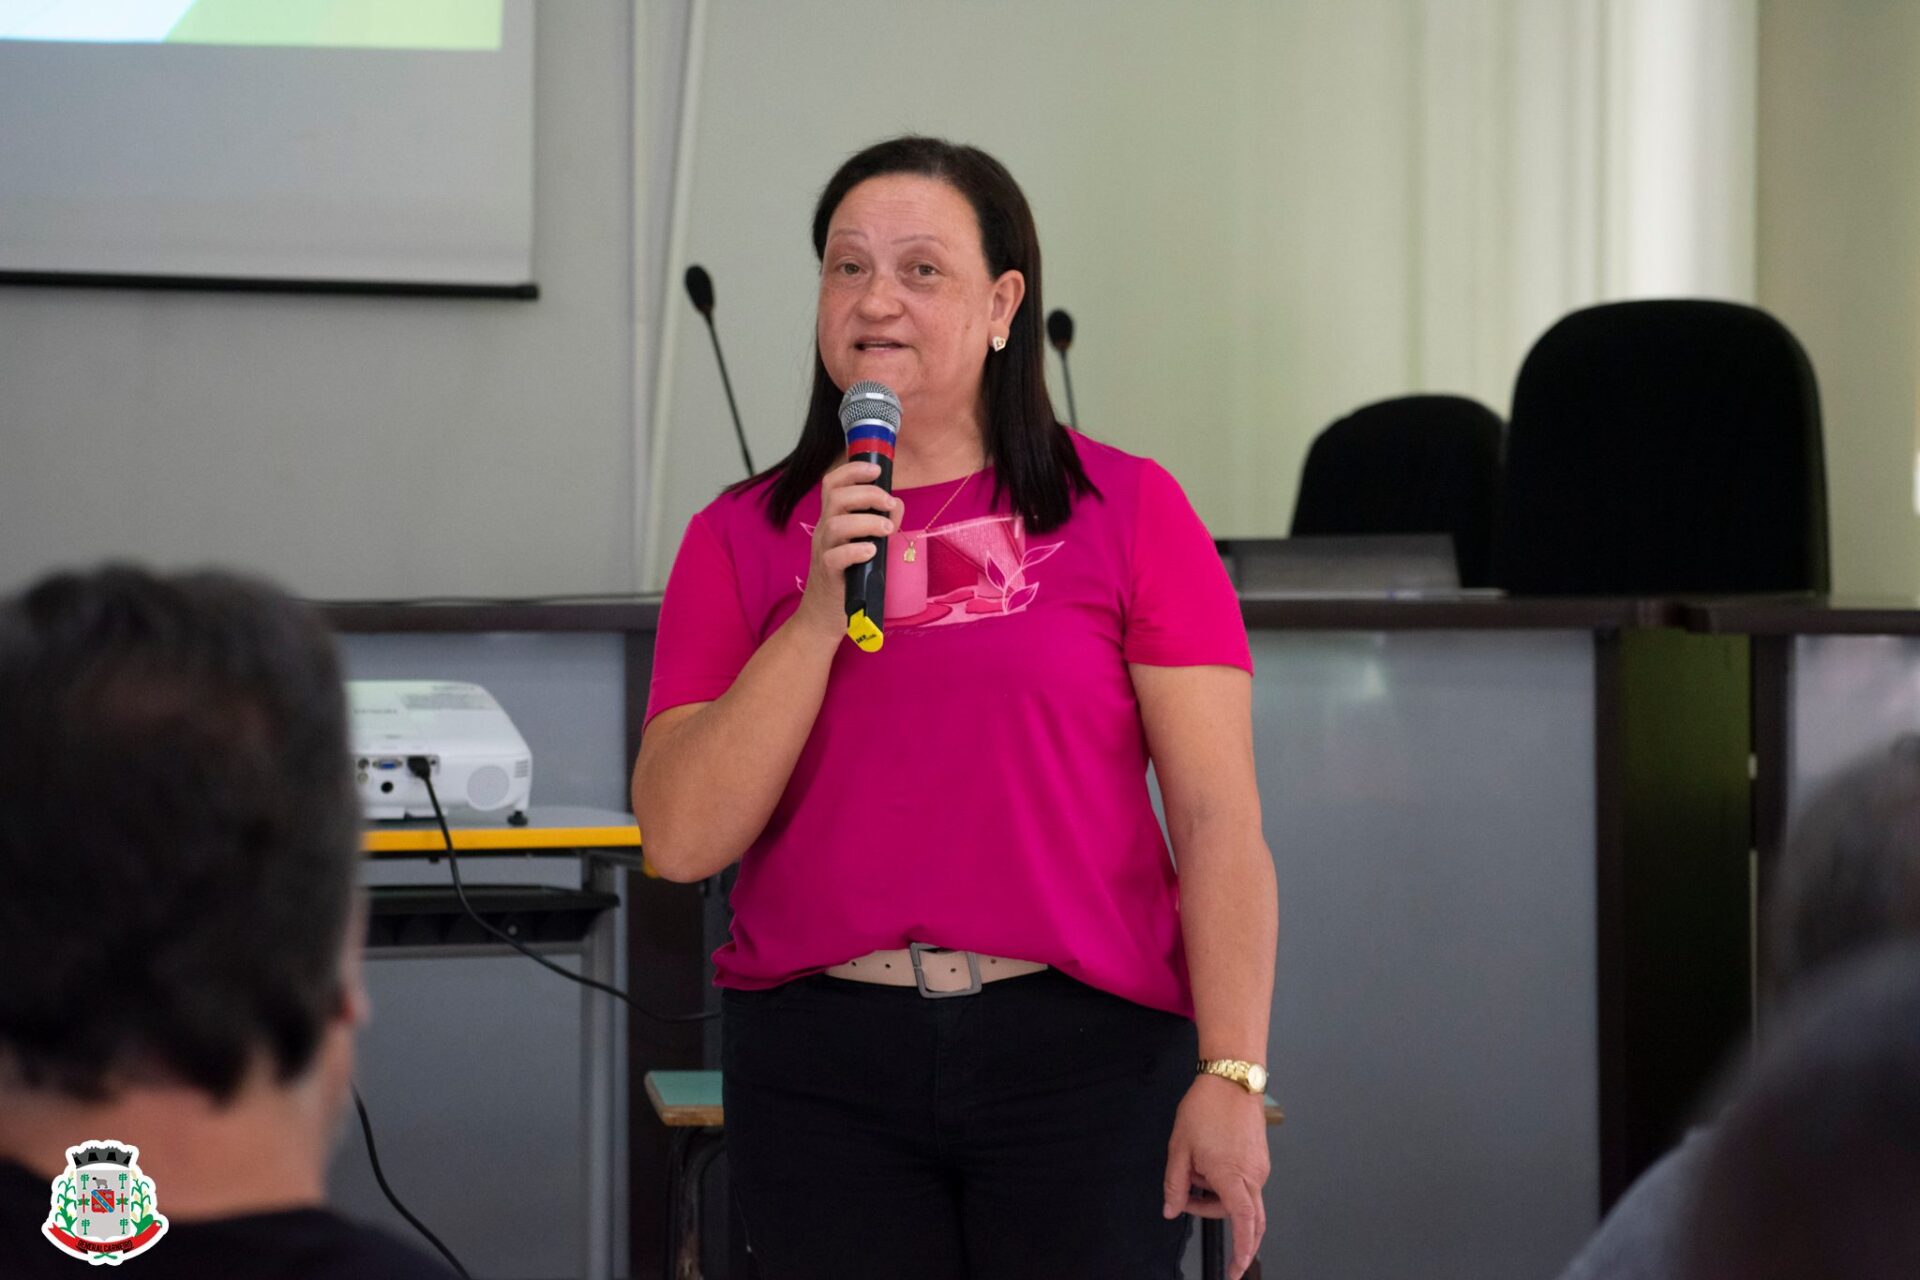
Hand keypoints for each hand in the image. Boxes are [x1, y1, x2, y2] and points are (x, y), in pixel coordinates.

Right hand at [792, 460, 901, 645]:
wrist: (824, 614)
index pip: (833, 484)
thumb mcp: (864, 543)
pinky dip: (855, 550)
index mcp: (832, 519)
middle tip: (889, 503)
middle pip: (836, 497)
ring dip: (866, 521)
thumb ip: (880, 522)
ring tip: (887, 529)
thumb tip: (897, 504)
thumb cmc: (848, 576)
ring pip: (836, 524)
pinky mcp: (828, 574)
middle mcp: (825, 531)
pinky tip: (872, 552)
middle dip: (867, 493)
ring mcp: (824, 552)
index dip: (853, 470)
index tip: (877, 469)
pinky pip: (835, 557)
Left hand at [1162, 1076, 1269, 1278]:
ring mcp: (1260, 1167)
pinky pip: (1245, 1183)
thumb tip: (1171, 1208)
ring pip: (1242, 1199)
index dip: (1242, 1252)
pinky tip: (1207, 1160)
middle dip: (1216, 1218)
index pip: (1243, 1226)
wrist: (1232, 1078)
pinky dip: (1225, 1182)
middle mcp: (1254, 1176)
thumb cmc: (1208, 1107)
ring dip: (1217, 1194)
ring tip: (1194, 1166)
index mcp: (1233, 1177)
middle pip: (1243, 1217)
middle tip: (1190, 1205)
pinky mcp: (1260, 1157)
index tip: (1237, 1269)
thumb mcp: (1179, 1147)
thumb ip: (1175, 1184)